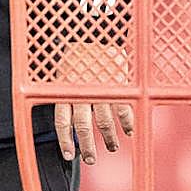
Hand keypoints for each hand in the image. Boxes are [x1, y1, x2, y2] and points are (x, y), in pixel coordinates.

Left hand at [54, 42, 133, 163]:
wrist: (94, 32)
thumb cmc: (76, 55)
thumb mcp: (63, 73)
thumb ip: (64, 95)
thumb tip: (66, 122)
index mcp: (65, 90)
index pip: (63, 122)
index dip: (65, 141)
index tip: (69, 155)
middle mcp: (82, 93)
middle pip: (83, 127)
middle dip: (87, 146)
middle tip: (91, 159)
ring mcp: (101, 91)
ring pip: (104, 123)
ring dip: (109, 139)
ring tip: (111, 147)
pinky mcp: (118, 87)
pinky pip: (123, 111)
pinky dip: (126, 124)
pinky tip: (128, 132)